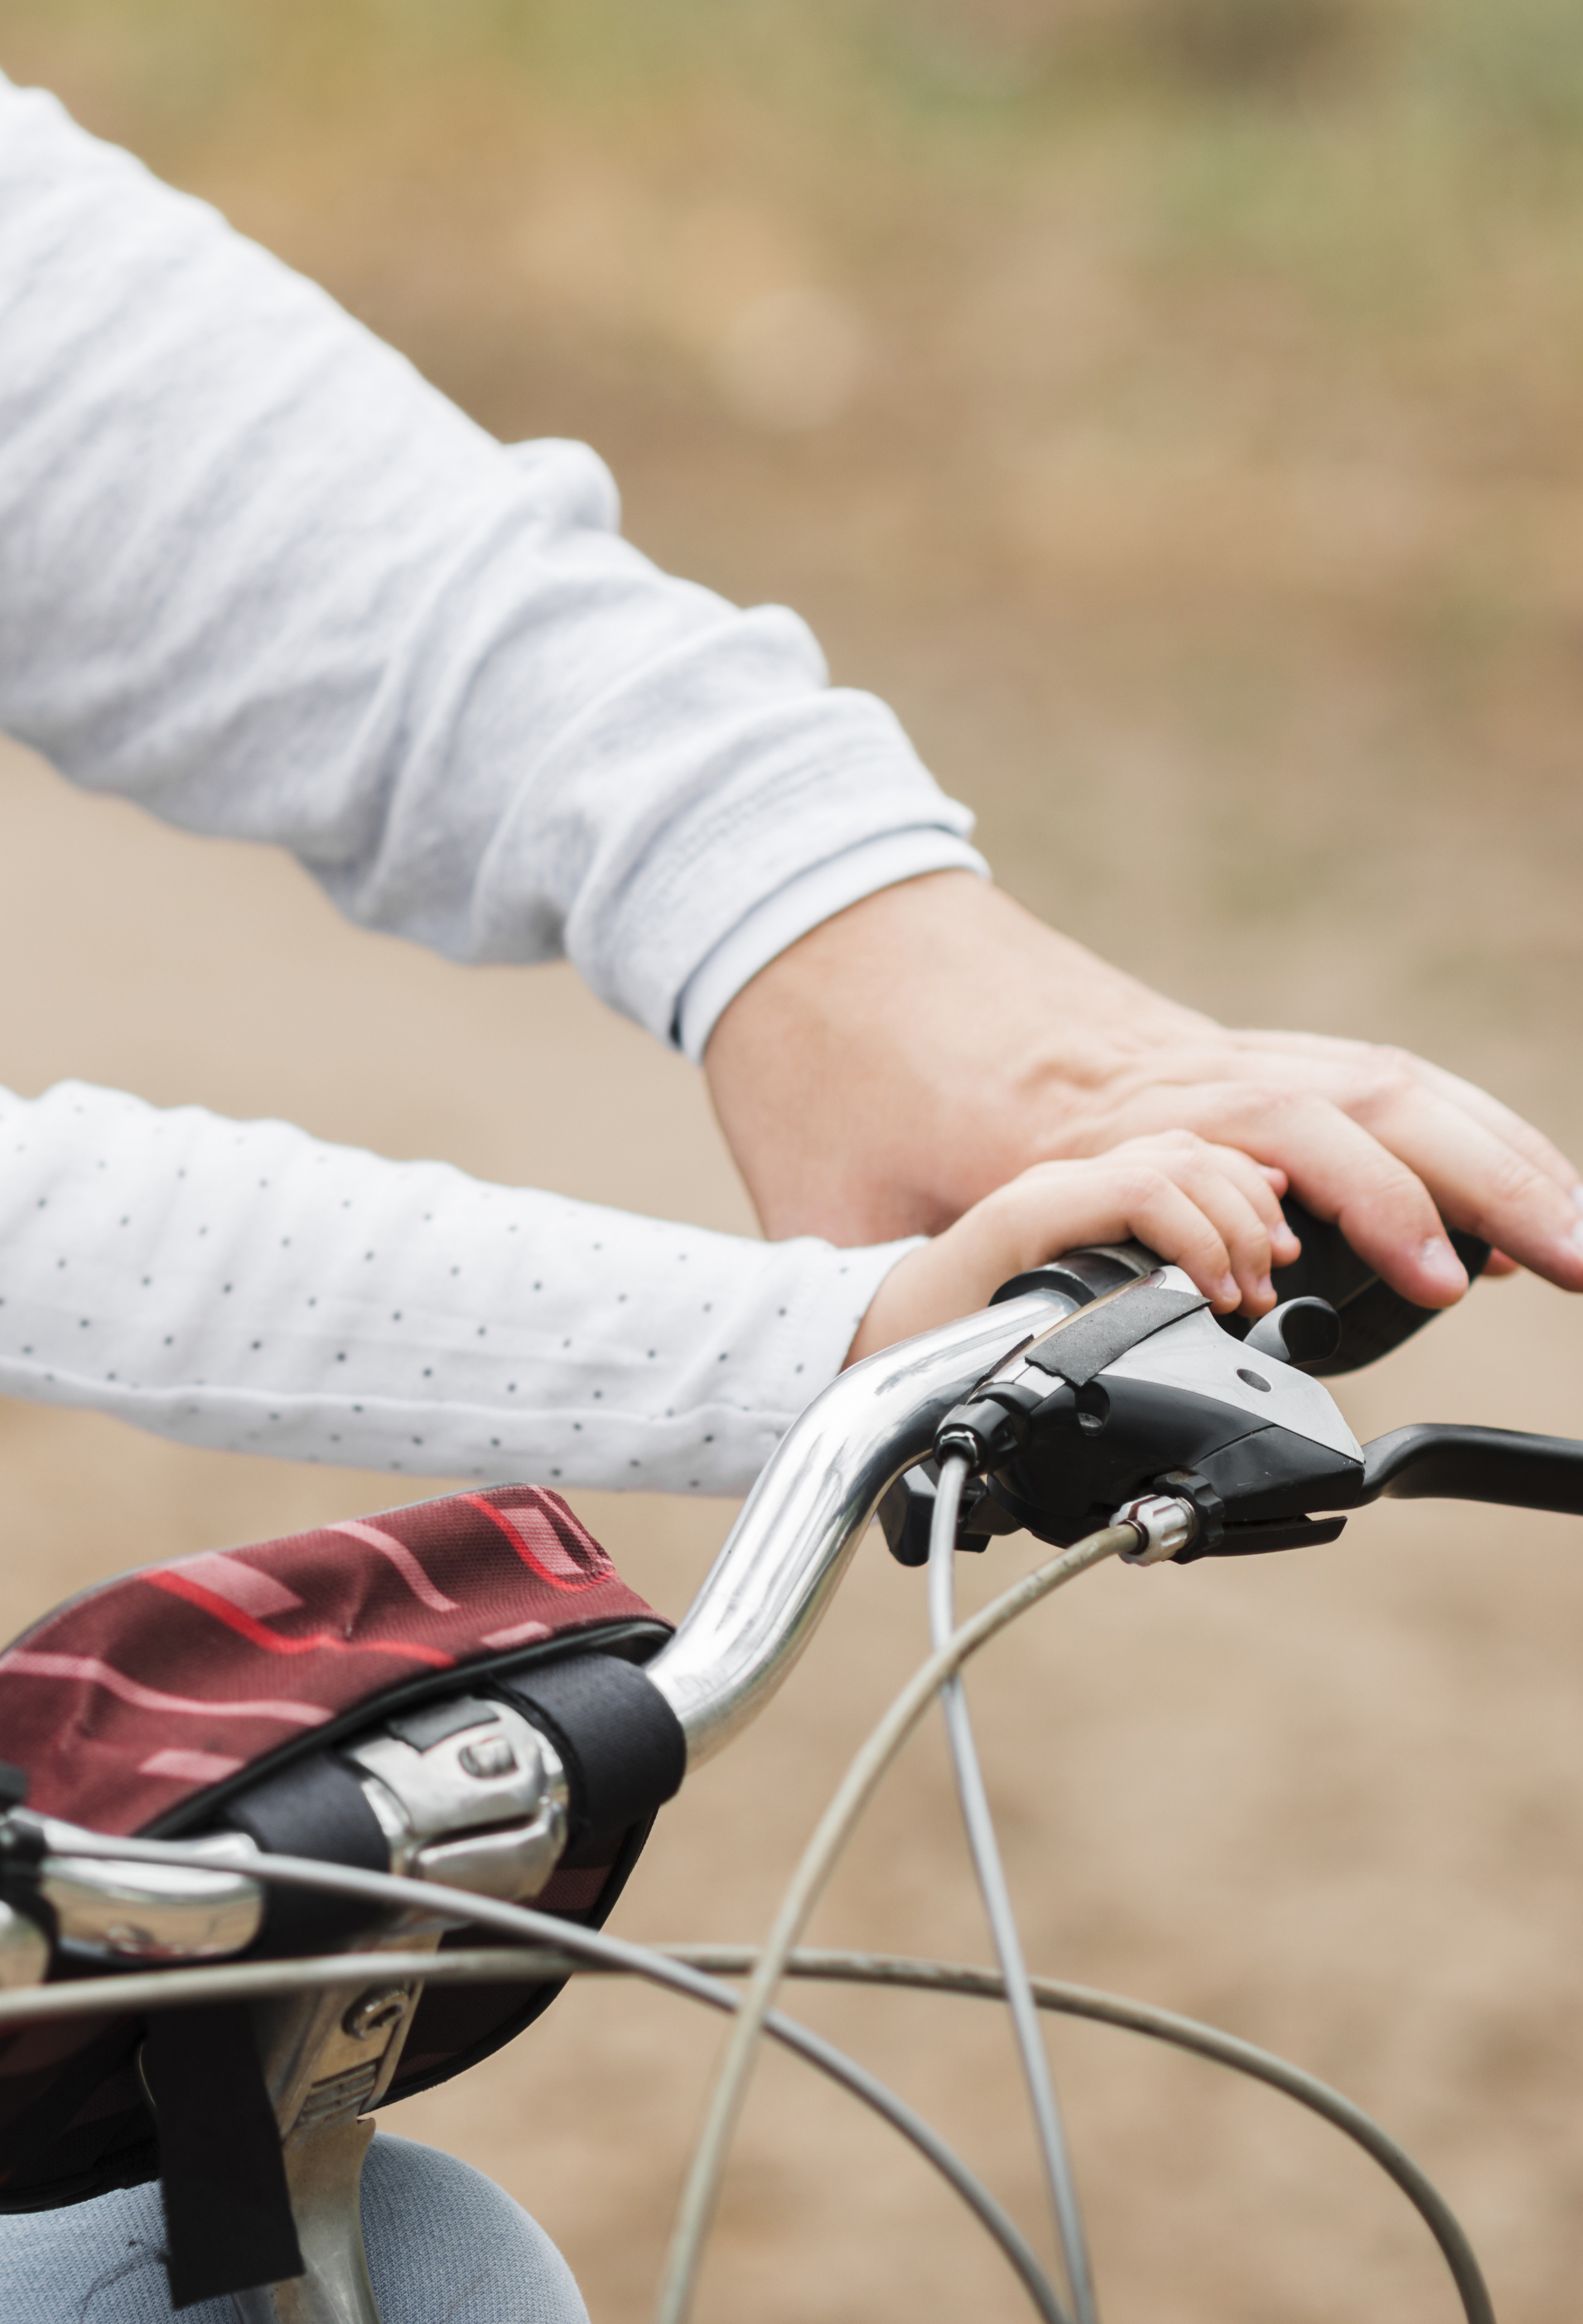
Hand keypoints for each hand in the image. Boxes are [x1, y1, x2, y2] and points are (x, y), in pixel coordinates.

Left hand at [708, 873, 1580, 1308]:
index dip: (1363, 1207)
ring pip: (1382, 1086)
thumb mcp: (823, 1201)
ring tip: (1580, 1242)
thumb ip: (867, 1291)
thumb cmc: (823, 1075)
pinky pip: (1351, 1078)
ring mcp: (1195, 1052)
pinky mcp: (1204, 1052)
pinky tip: (1499, 1190)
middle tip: (1577, 1267)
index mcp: (1084, 1120)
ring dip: (1492, 1158)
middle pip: (1366, 1105)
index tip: (1437, 1281)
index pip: (1268, 1145)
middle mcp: (1165, 1074)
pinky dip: (1441, 1131)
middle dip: (1488, 1184)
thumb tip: (876, 1385)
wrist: (817, 938)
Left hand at [851, 1130, 1293, 1361]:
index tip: (1226, 1299)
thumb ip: (1067, 1335)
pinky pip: (1177, 1165)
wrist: (901, 1317)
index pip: (1146, 1189)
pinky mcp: (1098, 1192)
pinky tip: (1263, 1214)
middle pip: (1181, 1163)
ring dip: (1243, 1207)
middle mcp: (1059, 1183)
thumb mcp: (996, 1338)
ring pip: (1187, 1156)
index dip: (1204, 1239)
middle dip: (1238, 1227)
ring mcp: (1080, 1181)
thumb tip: (1156, 1341)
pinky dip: (1230, 1188)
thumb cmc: (939, 1332)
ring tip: (1267, 1268)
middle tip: (1258, 1293)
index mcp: (1032, 1210)